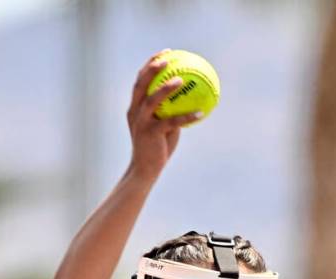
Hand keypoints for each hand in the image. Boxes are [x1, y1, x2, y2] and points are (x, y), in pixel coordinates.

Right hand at [124, 51, 203, 179]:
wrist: (145, 168)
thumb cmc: (157, 147)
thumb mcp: (163, 126)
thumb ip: (171, 112)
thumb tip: (192, 100)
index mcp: (135, 107)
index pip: (140, 80)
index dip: (150, 64)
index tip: (165, 52)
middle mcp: (135, 111)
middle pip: (141, 84)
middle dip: (152, 68)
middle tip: (168, 58)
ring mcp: (141, 122)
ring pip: (152, 100)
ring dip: (165, 88)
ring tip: (180, 79)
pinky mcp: (150, 133)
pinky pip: (171, 122)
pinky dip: (186, 117)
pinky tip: (200, 113)